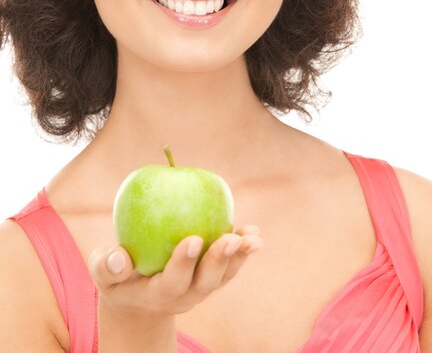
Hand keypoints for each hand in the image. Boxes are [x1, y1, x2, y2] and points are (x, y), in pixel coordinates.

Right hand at [89, 224, 262, 317]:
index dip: (184, 263)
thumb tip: (119, 256)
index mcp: (158, 293)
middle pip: (206, 281)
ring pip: (224, 275)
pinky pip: (231, 265)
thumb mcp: (103, 274)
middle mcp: (185, 295)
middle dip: (219, 260)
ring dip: (240, 257)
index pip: (173, 281)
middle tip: (230, 239)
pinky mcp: (211, 277)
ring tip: (253, 237)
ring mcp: (201, 288)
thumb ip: (106, 266)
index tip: (192, 239)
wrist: (138, 298)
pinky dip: (243, 250)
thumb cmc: (117, 278)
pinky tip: (253, 231)